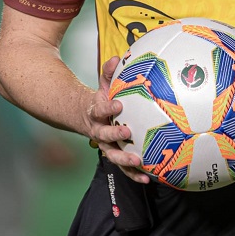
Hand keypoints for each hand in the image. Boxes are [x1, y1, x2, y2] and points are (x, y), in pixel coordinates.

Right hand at [84, 55, 149, 183]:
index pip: (100, 110)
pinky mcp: (114, 156)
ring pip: (113, 156)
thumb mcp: (104, 84)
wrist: (87, 117)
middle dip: (115, 135)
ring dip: (124, 160)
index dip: (108, 108)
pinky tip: (147, 177)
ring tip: (138, 162)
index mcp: (96, 113)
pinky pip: (123, 168)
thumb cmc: (102, 98)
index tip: (118, 104)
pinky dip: (133, 174)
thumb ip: (109, 72)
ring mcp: (106, 146)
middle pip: (105, 136)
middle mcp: (99, 132)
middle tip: (128, 133)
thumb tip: (116, 58)